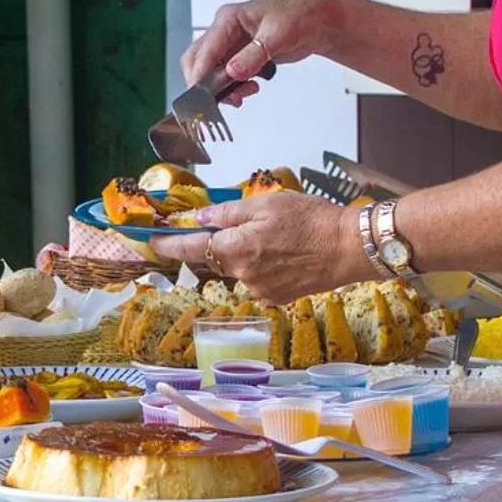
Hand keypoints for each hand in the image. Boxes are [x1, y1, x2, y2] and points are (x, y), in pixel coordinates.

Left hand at [165, 194, 371, 303]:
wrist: (349, 248)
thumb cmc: (312, 220)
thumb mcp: (267, 204)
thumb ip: (228, 213)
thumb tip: (198, 217)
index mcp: (235, 248)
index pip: (189, 248)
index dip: (167, 244)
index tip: (151, 240)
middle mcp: (241, 275)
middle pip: (215, 258)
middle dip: (220, 243)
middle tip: (246, 225)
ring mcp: (258, 290)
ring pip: (238, 269)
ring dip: (246, 254)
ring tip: (279, 238)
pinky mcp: (274, 298)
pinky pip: (257, 280)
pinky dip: (263, 267)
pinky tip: (286, 255)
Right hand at [181, 0, 344, 103]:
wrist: (318, 21)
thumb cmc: (301, 16)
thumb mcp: (278, 35)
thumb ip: (253, 55)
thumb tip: (232, 72)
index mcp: (229, 19)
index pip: (204, 50)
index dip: (199, 75)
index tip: (200, 97)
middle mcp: (225, 31)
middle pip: (198, 62)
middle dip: (205, 85)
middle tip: (220, 100)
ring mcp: (231, 45)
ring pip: (209, 72)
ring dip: (221, 89)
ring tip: (242, 95)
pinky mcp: (240, 57)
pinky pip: (225, 77)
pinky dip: (232, 88)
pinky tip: (249, 89)